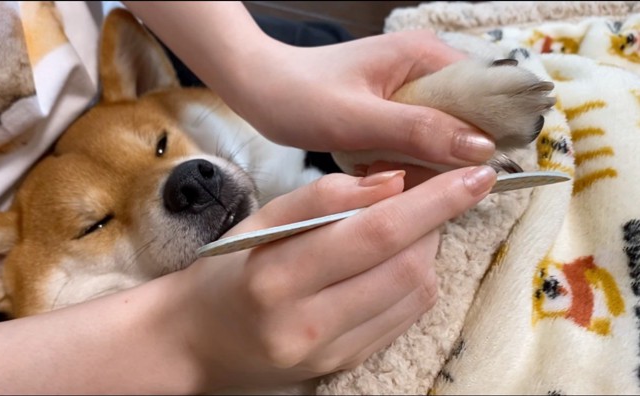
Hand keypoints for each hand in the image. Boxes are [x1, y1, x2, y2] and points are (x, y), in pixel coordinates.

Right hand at [149, 165, 495, 392]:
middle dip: (438, 220)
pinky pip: (404, 318)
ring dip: (428, 248)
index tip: (475, 174)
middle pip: (405, 266)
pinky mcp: (346, 365)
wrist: (197, 341)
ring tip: (410, 224)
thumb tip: (393, 181)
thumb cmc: (225, 270)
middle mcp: (308, 324)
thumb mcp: (261, 221)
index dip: (433, 200)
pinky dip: (415, 278)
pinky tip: (398, 258)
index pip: (375, 233)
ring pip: (414, 294)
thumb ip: (322, 198)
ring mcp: (330, 352)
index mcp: (277, 277)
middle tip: (443, 190)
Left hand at [224, 30, 496, 167]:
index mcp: (425, 56)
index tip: (484, 175)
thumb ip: (419, 131)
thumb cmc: (301, 96)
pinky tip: (382, 171)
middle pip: (469, 117)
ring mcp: (410, 89)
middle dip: (455, 153)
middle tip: (423, 181)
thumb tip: (482, 149)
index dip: (495, 133)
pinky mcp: (394, 109)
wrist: (260, 89)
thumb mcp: (358, 119)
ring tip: (392, 173)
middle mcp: (426, 68)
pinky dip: (407, 160)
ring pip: (443, 133)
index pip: (488, 93)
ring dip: (428, 161)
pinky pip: (418, 140)